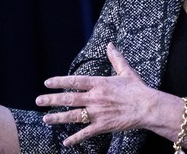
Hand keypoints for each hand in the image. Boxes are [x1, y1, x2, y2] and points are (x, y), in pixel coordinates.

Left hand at [35, 42, 157, 145]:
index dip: (60, 81)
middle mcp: (95, 97)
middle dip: (52, 100)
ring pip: (73, 116)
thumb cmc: (138, 89)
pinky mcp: (103, 126)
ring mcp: (98, 112)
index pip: (75, 81)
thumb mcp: (126, 71)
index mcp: (99, 83)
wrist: (148, 107)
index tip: (47, 82)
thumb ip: (115, 58)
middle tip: (38, 100)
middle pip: (69, 98)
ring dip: (58, 118)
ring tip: (45, 119)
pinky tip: (65, 142)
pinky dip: (75, 139)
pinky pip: (86, 133)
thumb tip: (110, 44)